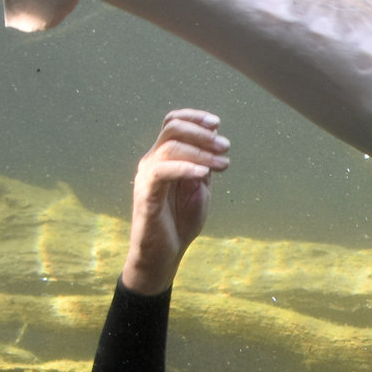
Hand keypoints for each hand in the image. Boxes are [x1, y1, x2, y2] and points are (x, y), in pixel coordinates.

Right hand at [121, 109, 228, 293]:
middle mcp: (153, 161)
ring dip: (201, 152)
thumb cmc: (181, 223)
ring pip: (170, 147)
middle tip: (225, 146)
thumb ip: (203, 167)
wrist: (164, 254)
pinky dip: (186, 167)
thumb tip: (214, 143)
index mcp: (165, 158)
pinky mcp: (146, 193)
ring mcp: (147, 175)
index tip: (216, 124)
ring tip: (223, 163)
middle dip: (202, 133)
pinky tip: (204, 174)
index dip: (194, 118)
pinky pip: (163, 170)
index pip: (173, 123)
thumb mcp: (199, 189)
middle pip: (172, 128)